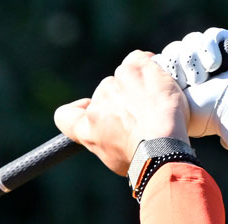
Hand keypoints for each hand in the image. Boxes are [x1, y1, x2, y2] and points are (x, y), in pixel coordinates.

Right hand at [53, 50, 188, 175]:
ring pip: (125, 77)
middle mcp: (97, 105)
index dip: (77, 110)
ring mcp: (114, 84)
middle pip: (106, 94)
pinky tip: (158, 78)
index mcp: (88, 130)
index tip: (88, 109)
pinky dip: (148, 66)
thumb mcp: (116, 160)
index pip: (65, 116)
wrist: (162, 145)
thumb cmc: (143, 160)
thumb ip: (107, 142)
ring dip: (138, 85)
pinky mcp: (134, 69)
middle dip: (124, 100)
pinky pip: (137, 59)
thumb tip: (113, 138)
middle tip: (147, 115)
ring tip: (159, 103)